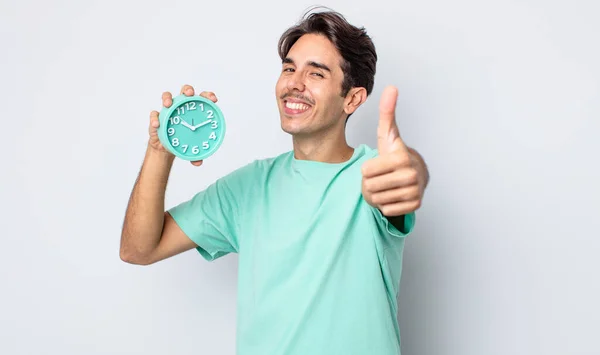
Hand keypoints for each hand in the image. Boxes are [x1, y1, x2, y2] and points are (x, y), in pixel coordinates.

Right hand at [148, 84, 218, 166]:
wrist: (167, 147)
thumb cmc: (183, 142)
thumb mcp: (191, 149)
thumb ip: (196, 155)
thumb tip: (198, 162)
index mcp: (194, 110)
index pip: (202, 98)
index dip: (208, 96)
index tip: (213, 100)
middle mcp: (181, 106)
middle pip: (185, 91)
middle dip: (188, 90)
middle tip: (190, 94)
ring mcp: (169, 110)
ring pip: (167, 96)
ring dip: (168, 98)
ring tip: (168, 104)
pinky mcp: (158, 117)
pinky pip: (155, 114)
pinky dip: (155, 118)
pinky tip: (157, 125)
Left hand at [361, 86, 423, 215]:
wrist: (414, 175)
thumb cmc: (395, 154)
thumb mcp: (388, 134)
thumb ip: (387, 112)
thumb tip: (392, 87)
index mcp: (402, 157)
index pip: (365, 171)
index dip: (366, 169)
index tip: (379, 163)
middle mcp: (411, 175)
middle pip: (369, 187)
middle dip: (370, 184)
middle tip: (382, 176)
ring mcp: (415, 192)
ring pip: (377, 200)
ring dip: (377, 195)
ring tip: (387, 185)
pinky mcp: (415, 206)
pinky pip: (386, 210)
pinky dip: (386, 205)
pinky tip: (393, 194)